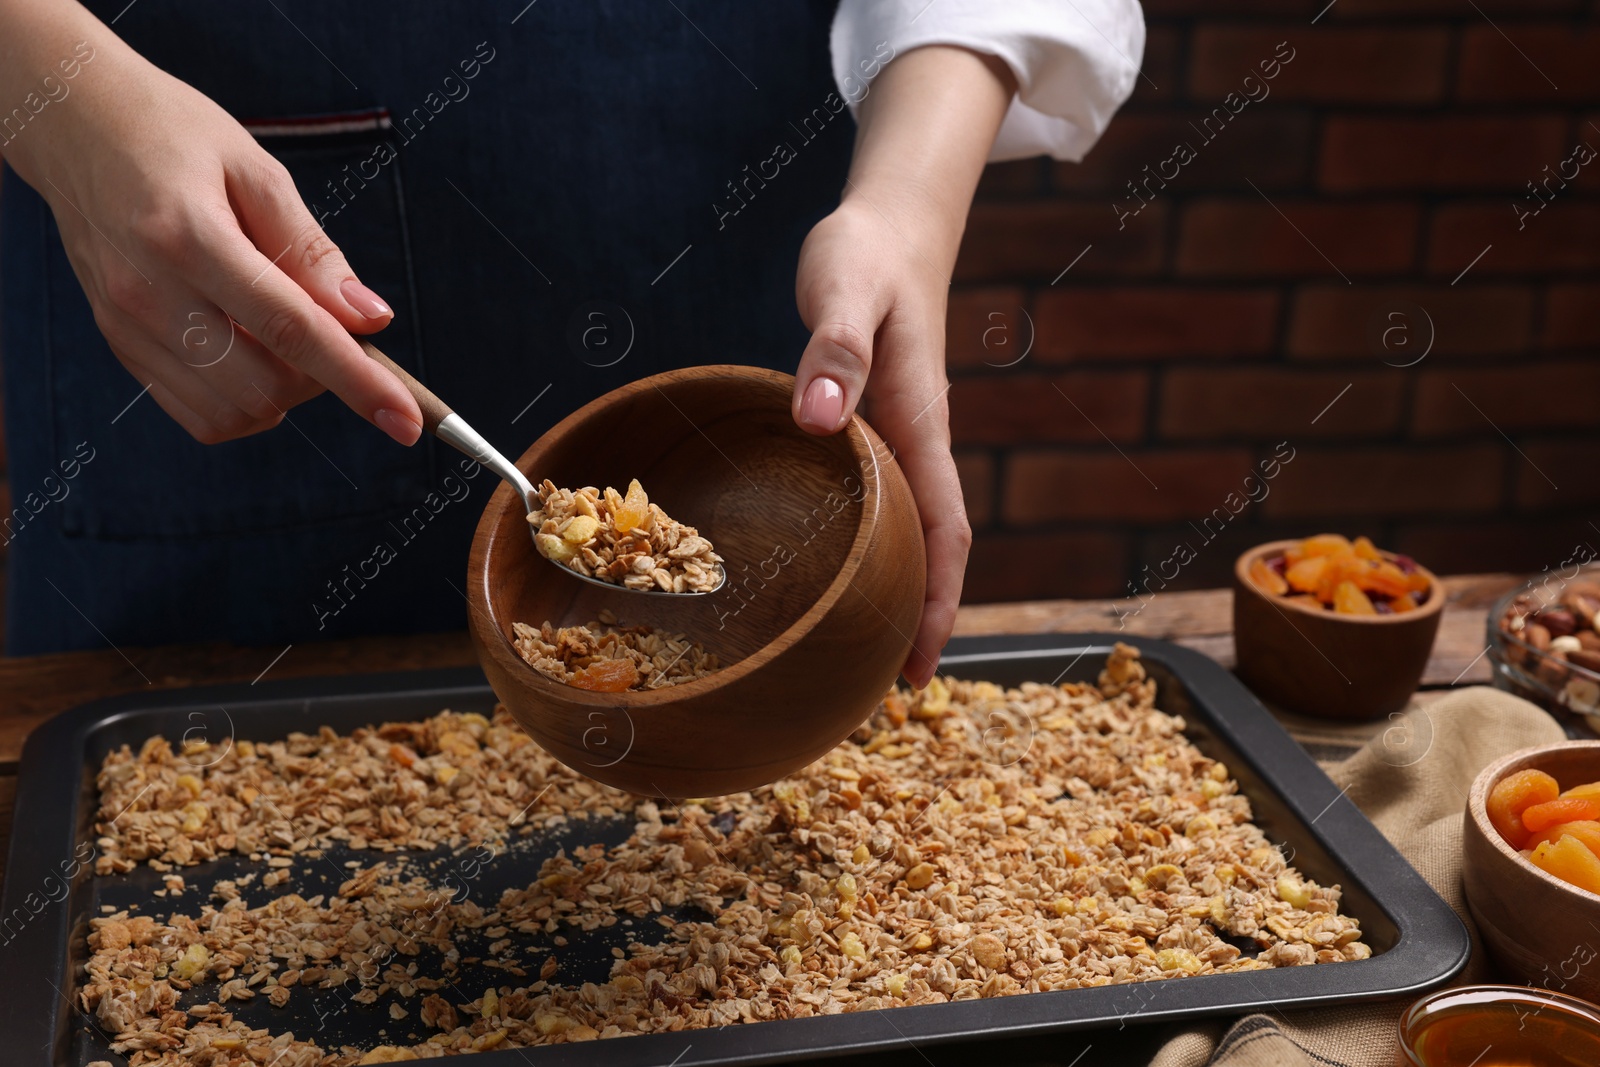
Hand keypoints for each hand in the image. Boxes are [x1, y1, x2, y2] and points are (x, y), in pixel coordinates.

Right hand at [4, 27, 420, 444]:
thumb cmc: (174, 136)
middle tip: (327, 327)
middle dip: (322, 378)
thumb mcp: (257, 171)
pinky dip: (246, 404)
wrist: (73, 125)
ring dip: (285, 393)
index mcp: (189, 238)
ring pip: (235, 413)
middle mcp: (150, 293)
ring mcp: (128, 327)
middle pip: (267, 386)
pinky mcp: (120, 347)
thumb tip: (372, 320)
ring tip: (282, 331)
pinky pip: (201, 416)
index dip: (359, 382)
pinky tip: (252, 353)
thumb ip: (314, 252)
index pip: (293, 330)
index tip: (408, 422)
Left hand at [792, 198, 968, 687]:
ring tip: (859, 651)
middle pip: (933, 550)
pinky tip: (836, 567)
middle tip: (881, 690)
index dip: (941, 603)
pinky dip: (871, 547)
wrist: (889, 225)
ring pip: (909, 531)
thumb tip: (819, 421)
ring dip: (897, 589)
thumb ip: (835, 352)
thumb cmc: (865, 255)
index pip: (946, 532)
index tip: (921, 667)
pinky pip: (881, 503)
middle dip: (920, 620)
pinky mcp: (875, 427)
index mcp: (918, 425)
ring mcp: (899, 438)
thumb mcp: (845, 291)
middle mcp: (917, 443)